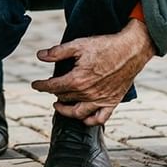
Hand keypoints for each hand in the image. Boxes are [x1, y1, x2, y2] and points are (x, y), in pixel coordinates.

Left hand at [30, 19, 156, 125]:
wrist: (131, 50)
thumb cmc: (105, 46)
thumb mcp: (79, 44)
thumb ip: (58, 52)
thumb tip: (40, 56)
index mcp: (77, 79)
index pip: (52, 87)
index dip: (41, 86)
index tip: (35, 85)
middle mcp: (87, 93)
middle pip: (64, 98)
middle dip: (54, 93)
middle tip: (52, 88)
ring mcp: (100, 100)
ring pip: (78, 113)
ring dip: (66, 111)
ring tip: (59, 105)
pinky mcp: (111, 102)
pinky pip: (99, 119)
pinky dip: (89, 121)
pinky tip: (83, 117)